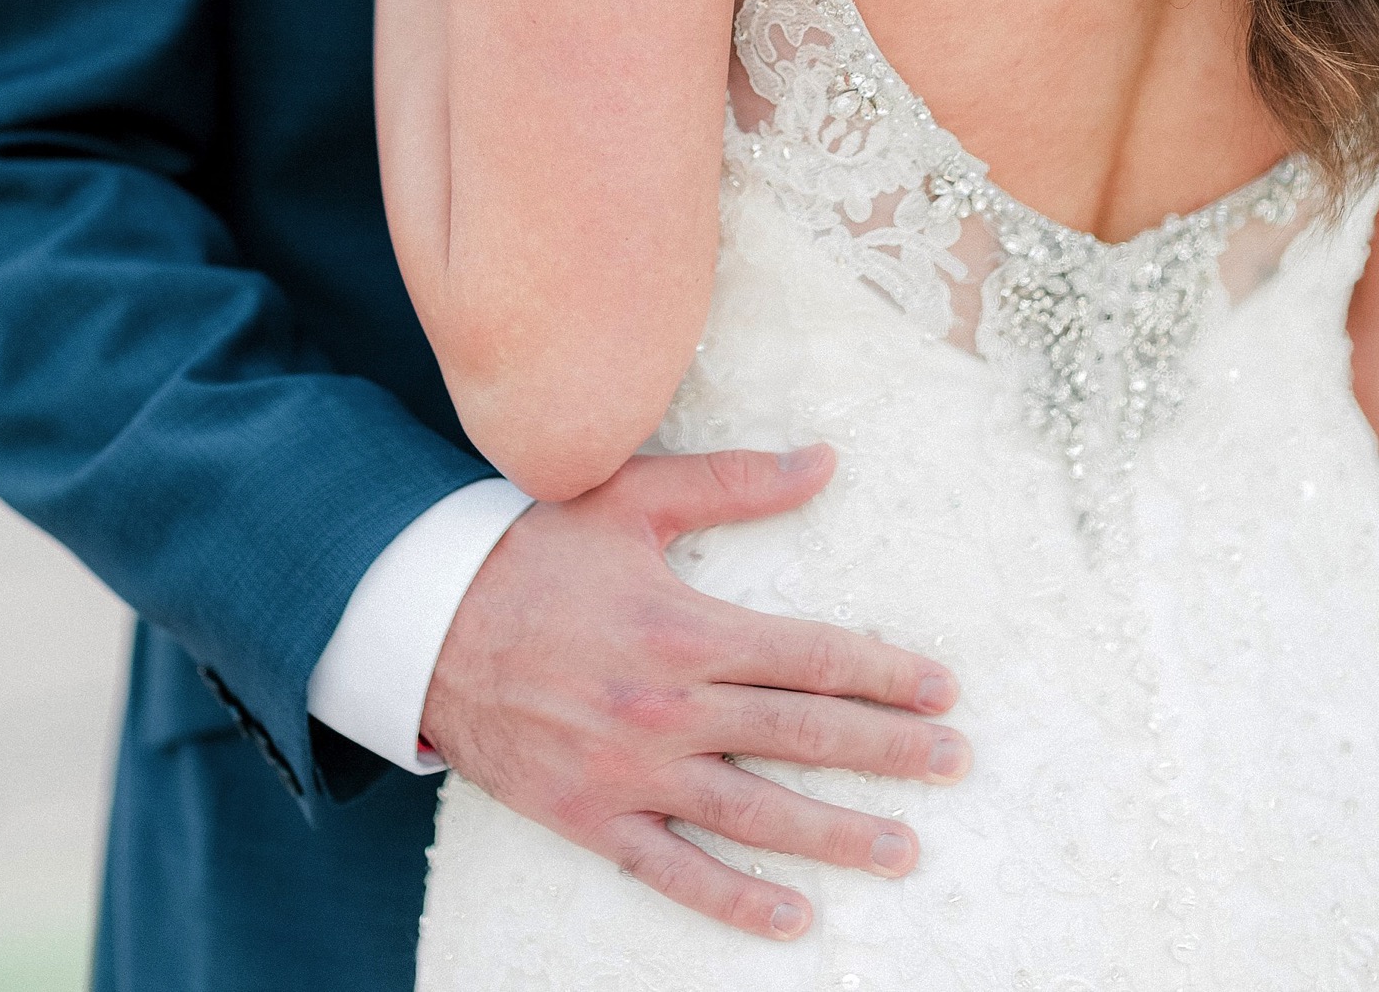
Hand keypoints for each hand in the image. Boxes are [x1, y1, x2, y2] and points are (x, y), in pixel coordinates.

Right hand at [422, 447, 969, 943]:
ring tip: (904, 848)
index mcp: (683, 627)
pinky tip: (793, 918)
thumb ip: (733, 482)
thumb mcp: (632, 497)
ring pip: (754, 814)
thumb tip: (823, 460)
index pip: (809, 655)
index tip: (941, 690)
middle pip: (800, 735)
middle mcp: (667, 706)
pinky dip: (735, 902)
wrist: (425, 621)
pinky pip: (673, 871)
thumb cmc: (533, 549)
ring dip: (835, 835)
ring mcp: (630, 771)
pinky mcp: (591, 816)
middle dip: (887, 751)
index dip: (883, 673)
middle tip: (953, 762)